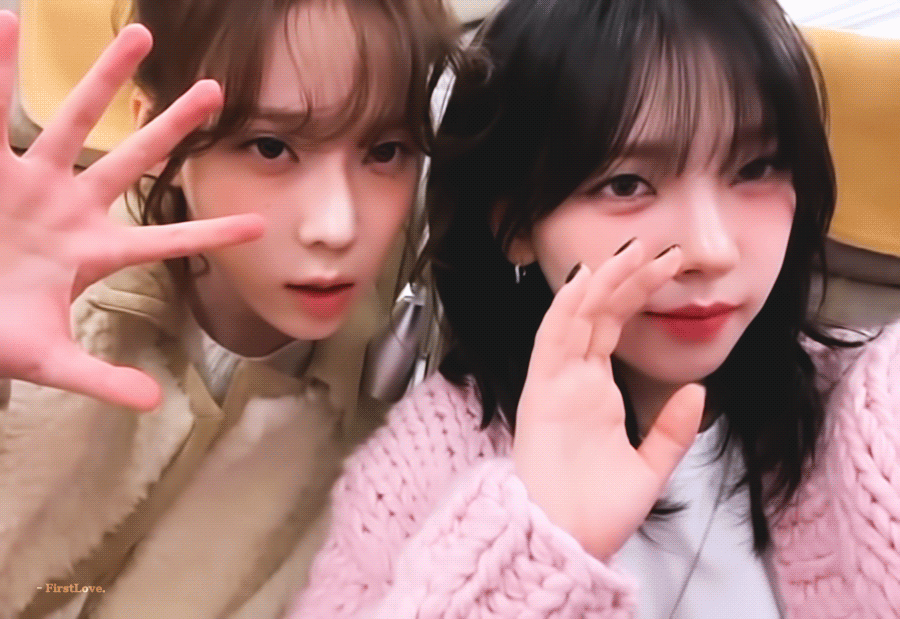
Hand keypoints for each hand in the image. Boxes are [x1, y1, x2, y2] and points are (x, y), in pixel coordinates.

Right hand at [0, 12, 263, 409]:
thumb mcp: (50, 359)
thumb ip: (100, 379)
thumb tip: (152, 404)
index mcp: (95, 253)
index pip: (166, 243)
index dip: (210, 235)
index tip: (259, 224)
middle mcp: (72, 208)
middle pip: (134, 161)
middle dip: (173, 128)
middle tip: (217, 91)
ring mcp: (31, 184)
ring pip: (73, 120)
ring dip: (105, 81)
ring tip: (139, 36)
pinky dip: (1, 72)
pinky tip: (7, 24)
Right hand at [512, 240, 704, 559]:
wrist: (562, 542)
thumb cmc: (594, 513)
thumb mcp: (650, 468)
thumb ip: (673, 430)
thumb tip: (697, 390)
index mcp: (595, 391)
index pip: (614, 326)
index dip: (638, 293)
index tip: (668, 267)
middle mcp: (573, 379)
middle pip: (598, 313)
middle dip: (628, 278)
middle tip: (661, 249)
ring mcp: (555, 382)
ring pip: (576, 317)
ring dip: (602, 282)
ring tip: (632, 252)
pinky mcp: (540, 391)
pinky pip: (552, 339)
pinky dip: (566, 308)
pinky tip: (586, 280)